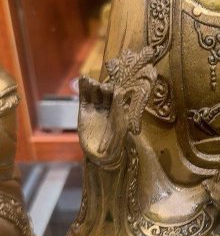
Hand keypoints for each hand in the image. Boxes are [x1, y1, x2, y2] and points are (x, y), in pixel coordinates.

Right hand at [78, 48, 156, 164]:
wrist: (101, 155)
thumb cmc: (116, 142)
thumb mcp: (120, 126)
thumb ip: (120, 110)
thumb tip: (119, 92)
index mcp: (120, 108)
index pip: (118, 95)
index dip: (116, 91)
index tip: (114, 89)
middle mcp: (108, 105)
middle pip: (105, 92)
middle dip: (104, 88)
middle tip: (102, 87)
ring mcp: (96, 107)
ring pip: (94, 93)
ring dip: (93, 86)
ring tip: (89, 80)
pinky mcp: (85, 110)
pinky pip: (84, 97)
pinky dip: (83, 89)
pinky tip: (83, 80)